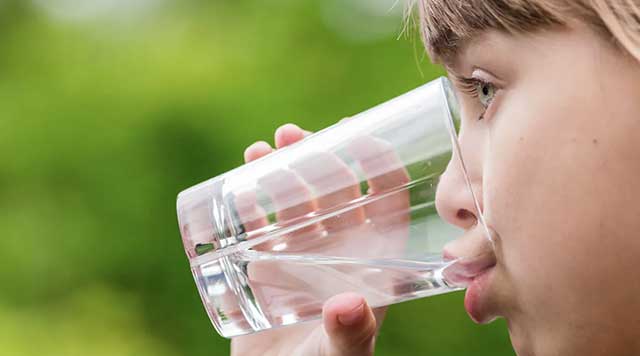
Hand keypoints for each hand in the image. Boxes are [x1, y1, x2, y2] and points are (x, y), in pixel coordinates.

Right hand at [231, 123, 409, 355]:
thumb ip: (351, 335)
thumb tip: (348, 304)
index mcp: (372, 264)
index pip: (387, 205)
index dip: (379, 166)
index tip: (359, 135)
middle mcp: (340, 253)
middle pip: (336, 192)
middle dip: (318, 157)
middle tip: (292, 135)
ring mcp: (302, 256)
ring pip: (297, 200)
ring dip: (282, 169)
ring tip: (264, 148)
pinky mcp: (268, 265)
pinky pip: (262, 221)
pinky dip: (251, 198)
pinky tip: (241, 179)